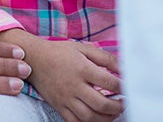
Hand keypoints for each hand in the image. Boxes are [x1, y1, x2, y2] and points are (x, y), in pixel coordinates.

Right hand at [0, 30, 122, 121]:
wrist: (35, 60)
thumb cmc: (60, 53)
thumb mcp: (83, 49)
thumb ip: (105, 58)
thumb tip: (124, 68)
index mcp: (82, 68)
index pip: (109, 82)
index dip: (122, 87)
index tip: (128, 88)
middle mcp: (74, 85)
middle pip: (101, 103)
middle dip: (117, 106)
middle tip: (123, 103)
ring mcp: (66, 98)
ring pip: (89, 116)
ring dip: (106, 118)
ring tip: (113, 112)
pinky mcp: (59, 106)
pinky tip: (96, 118)